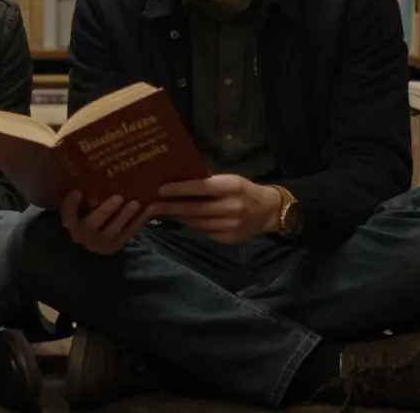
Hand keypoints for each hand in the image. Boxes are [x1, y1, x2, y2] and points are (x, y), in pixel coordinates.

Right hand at [61, 190, 154, 254]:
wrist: (94, 238)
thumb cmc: (86, 211)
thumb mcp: (81, 204)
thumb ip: (83, 190)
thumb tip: (80, 158)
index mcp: (72, 224)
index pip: (68, 215)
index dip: (71, 205)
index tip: (77, 190)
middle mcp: (84, 236)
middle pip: (92, 225)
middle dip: (105, 211)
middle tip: (118, 197)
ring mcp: (101, 243)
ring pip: (113, 231)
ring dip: (125, 216)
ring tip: (137, 202)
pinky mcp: (117, 246)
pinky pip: (129, 233)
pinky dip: (139, 221)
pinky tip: (149, 209)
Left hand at [150, 175, 281, 244]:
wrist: (268, 211)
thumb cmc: (244, 190)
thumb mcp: (230, 180)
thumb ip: (209, 182)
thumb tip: (179, 180)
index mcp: (232, 187)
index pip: (201, 187)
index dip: (180, 189)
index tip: (161, 189)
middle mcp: (231, 207)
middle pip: (194, 209)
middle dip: (170, 207)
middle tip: (151, 205)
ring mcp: (230, 225)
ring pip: (196, 222)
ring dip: (177, 217)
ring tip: (160, 212)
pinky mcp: (228, 238)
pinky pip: (203, 231)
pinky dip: (190, 225)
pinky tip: (179, 220)